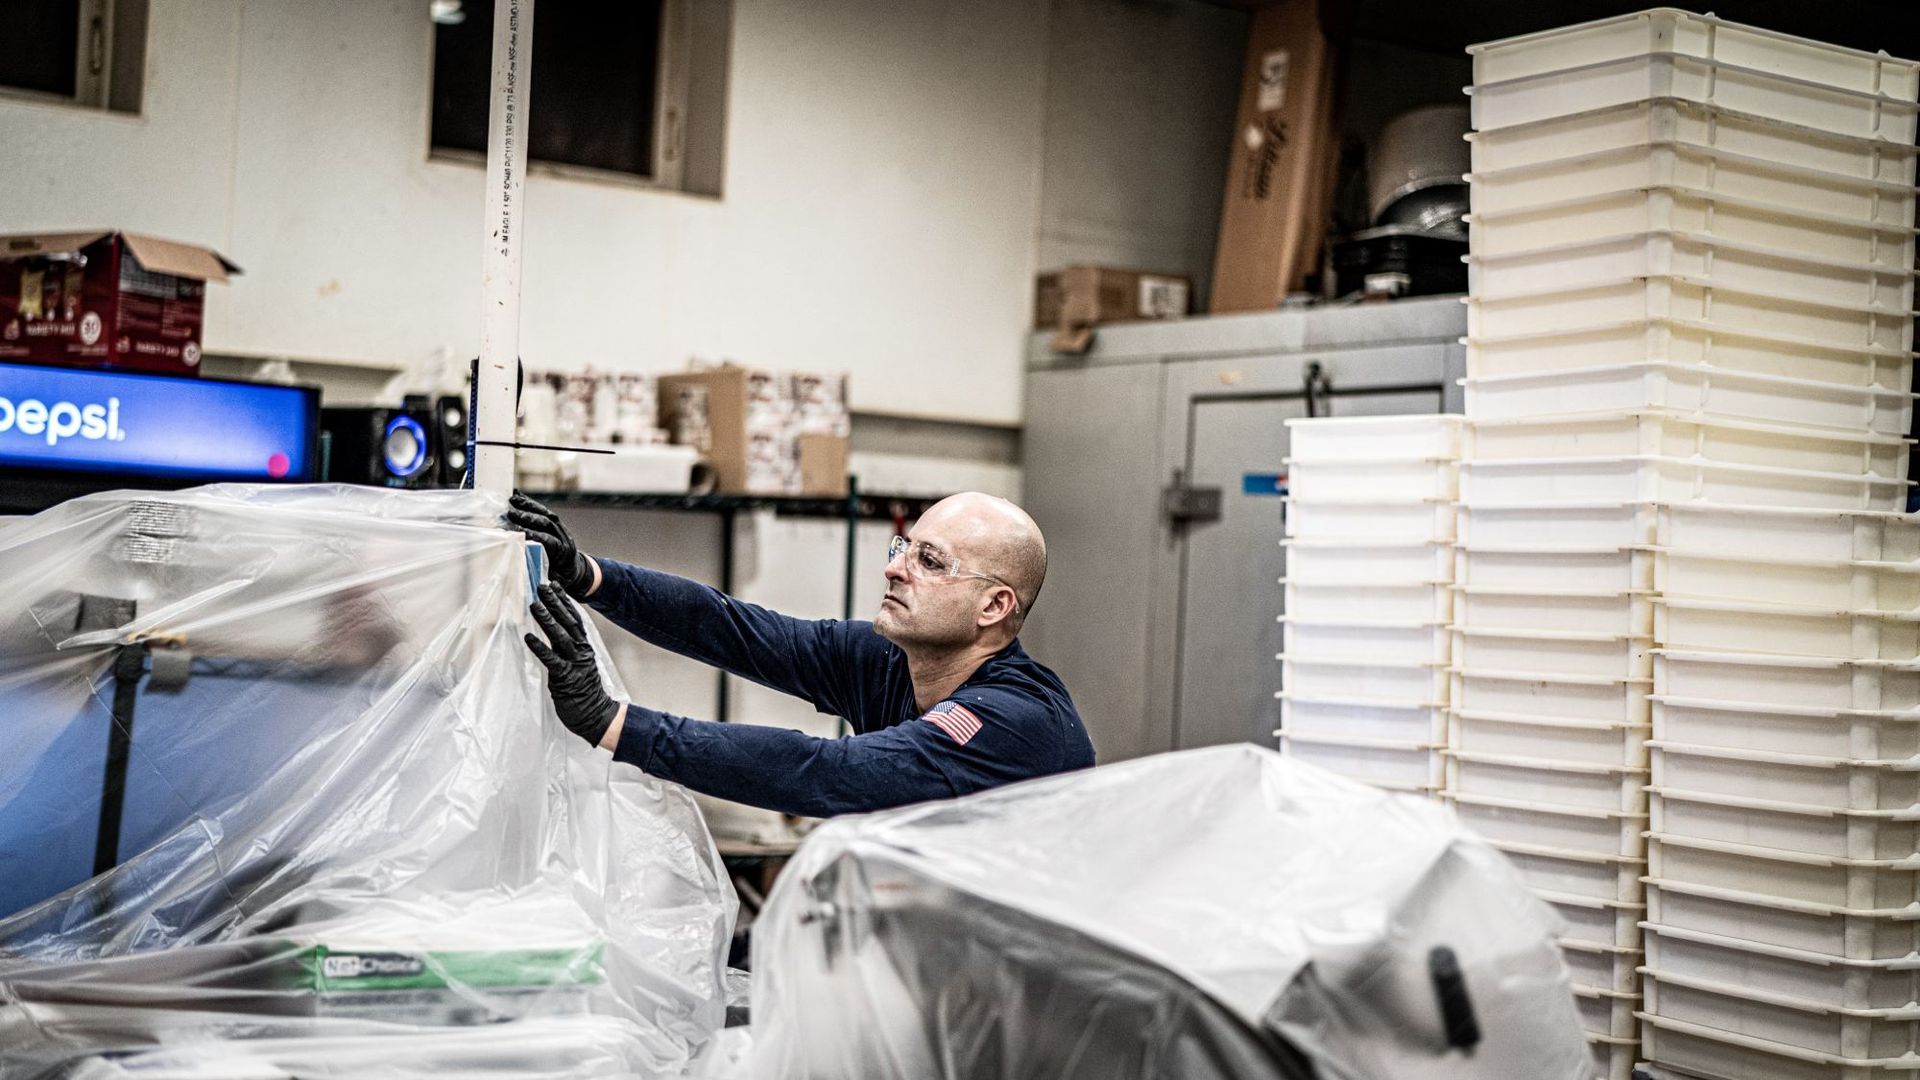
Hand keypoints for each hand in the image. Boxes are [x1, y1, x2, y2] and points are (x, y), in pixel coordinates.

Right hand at [508, 491, 595, 598]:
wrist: (575, 570)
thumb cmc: (561, 577)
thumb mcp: (553, 581)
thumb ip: (542, 575)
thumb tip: (526, 573)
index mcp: (564, 552)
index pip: (549, 540)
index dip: (534, 535)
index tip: (518, 532)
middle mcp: (564, 537)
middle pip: (547, 523)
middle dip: (528, 518)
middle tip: (511, 514)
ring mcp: (561, 529)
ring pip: (546, 514)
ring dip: (529, 506)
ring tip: (512, 500)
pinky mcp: (555, 523)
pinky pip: (543, 511)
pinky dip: (530, 503)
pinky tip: (517, 496)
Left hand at [525, 584, 620, 746]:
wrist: (596, 716)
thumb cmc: (584, 692)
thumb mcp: (579, 665)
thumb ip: (568, 650)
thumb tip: (553, 633)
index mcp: (585, 648)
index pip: (575, 619)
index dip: (565, 601)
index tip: (556, 586)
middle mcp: (581, 652)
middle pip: (568, 622)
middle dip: (555, 603)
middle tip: (543, 586)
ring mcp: (574, 664)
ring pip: (560, 636)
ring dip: (547, 619)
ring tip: (535, 604)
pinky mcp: (565, 678)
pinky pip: (551, 660)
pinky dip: (539, 647)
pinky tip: (529, 636)